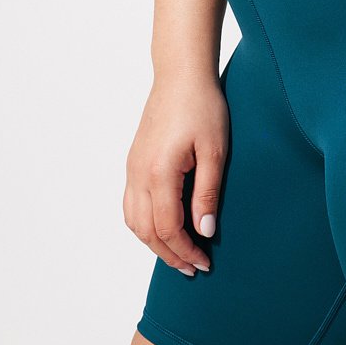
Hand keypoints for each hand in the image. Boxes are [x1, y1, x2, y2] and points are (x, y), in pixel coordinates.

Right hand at [123, 74, 227, 274]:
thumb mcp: (215, 151)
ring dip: (154, 243)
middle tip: (193, 268)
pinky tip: (163, 227)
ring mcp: (132, 168)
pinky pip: (131, 204)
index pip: (168, 229)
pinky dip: (144, 225)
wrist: (180, 76)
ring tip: (178, 254)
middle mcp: (138, 174)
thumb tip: (205, 231)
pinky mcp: (133, 162)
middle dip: (170, 255)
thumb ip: (208, 193)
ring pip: (134, 221)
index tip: (205, 264)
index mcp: (159, 173)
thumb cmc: (202, 107)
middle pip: (147, 232)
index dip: (186, 251)